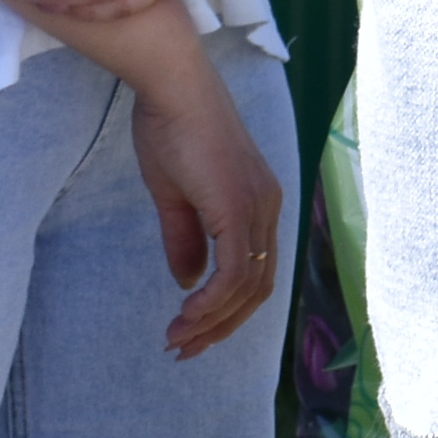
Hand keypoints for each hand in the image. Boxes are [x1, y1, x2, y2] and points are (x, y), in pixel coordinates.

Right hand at [128, 68, 285, 358]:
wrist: (172, 88)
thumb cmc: (171, 129)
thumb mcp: (175, 195)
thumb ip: (186, 239)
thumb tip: (187, 282)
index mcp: (257, 204)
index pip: (254, 272)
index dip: (225, 308)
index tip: (190, 331)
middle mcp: (267, 208)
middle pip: (257, 287)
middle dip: (221, 326)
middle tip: (185, 349)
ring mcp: (258, 207)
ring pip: (247, 286)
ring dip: (212, 320)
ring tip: (177, 340)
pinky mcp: (240, 206)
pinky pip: (234, 271)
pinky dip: (211, 301)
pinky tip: (186, 314)